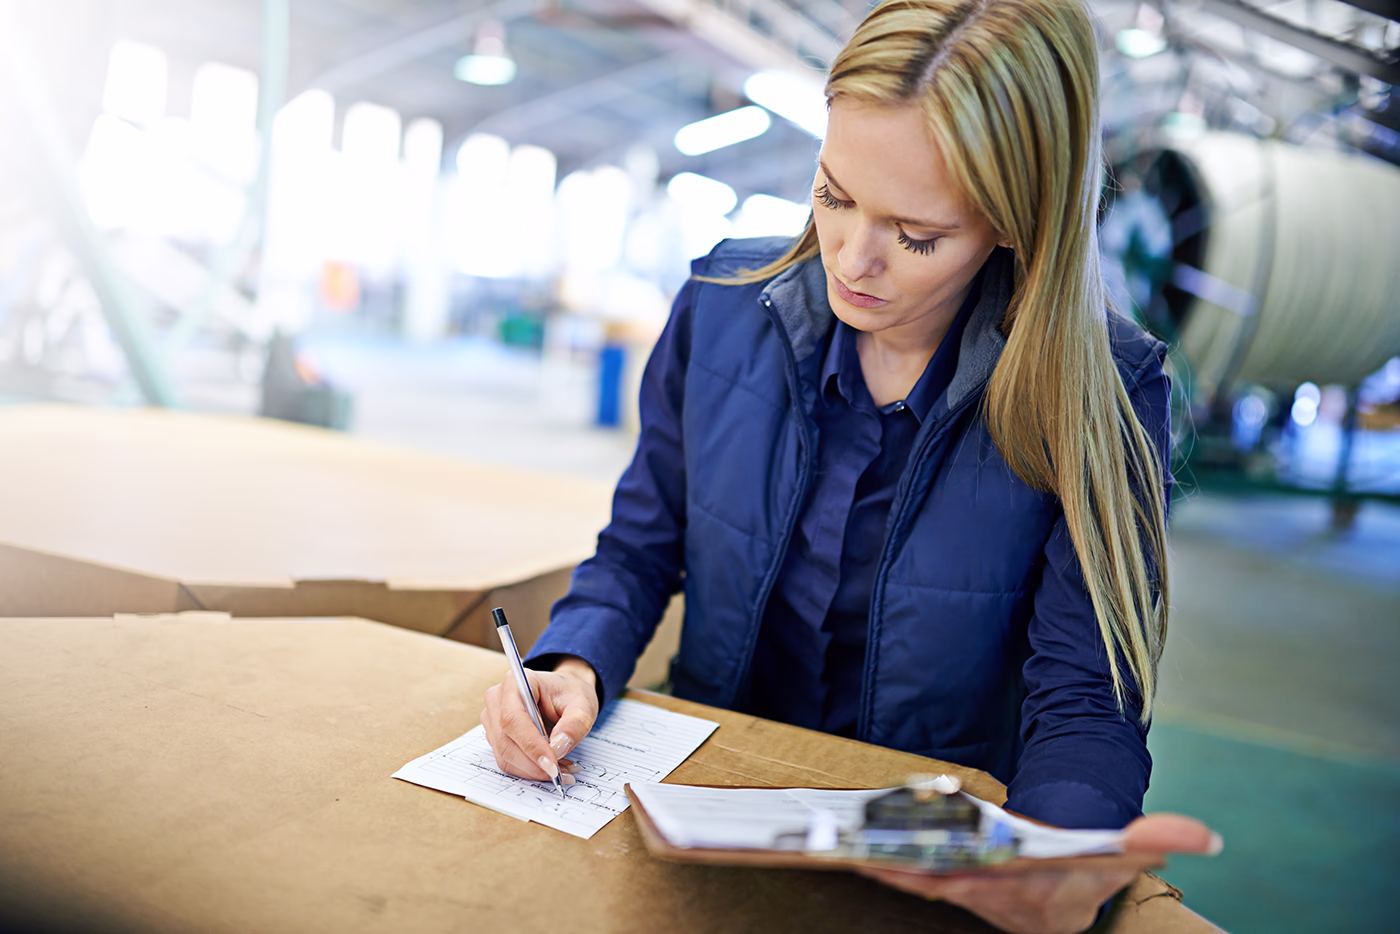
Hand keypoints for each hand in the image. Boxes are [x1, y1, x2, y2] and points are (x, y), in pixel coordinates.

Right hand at [480, 656, 599, 784]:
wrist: (564, 694)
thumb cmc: (571, 694)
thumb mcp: (583, 705)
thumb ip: (574, 724)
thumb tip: (558, 748)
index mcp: (515, 683)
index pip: (513, 719)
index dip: (531, 746)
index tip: (552, 766)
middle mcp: (497, 699)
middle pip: (506, 741)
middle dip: (534, 764)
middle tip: (563, 774)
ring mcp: (492, 719)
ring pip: (505, 755)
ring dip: (533, 770)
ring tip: (562, 771)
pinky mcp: (496, 736)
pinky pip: (507, 760)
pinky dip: (529, 770)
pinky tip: (551, 767)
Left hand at [857, 814, 1219, 933]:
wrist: (1075, 886)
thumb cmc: (1094, 865)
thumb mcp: (1127, 852)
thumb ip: (1158, 839)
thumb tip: (1203, 835)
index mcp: (1044, 898)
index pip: (1006, 890)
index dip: (976, 879)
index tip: (950, 866)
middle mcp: (1005, 906)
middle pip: (956, 886)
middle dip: (918, 870)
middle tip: (878, 851)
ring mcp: (978, 901)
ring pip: (931, 885)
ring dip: (893, 870)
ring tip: (856, 850)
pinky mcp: (957, 890)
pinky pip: (920, 881)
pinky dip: (893, 870)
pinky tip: (862, 854)